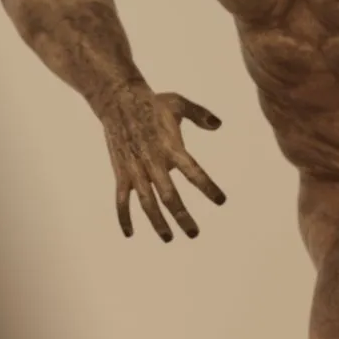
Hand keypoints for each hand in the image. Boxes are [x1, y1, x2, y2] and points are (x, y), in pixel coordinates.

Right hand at [97, 83, 225, 240]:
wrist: (117, 99)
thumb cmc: (152, 103)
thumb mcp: (179, 104)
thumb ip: (201, 115)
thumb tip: (218, 125)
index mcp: (171, 147)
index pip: (193, 171)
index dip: (207, 187)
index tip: (221, 201)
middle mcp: (154, 162)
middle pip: (169, 196)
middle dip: (182, 216)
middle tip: (194, 233)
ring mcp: (135, 169)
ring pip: (146, 202)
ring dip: (157, 222)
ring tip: (168, 238)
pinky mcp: (121, 172)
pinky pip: (121, 199)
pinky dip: (124, 217)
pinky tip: (130, 233)